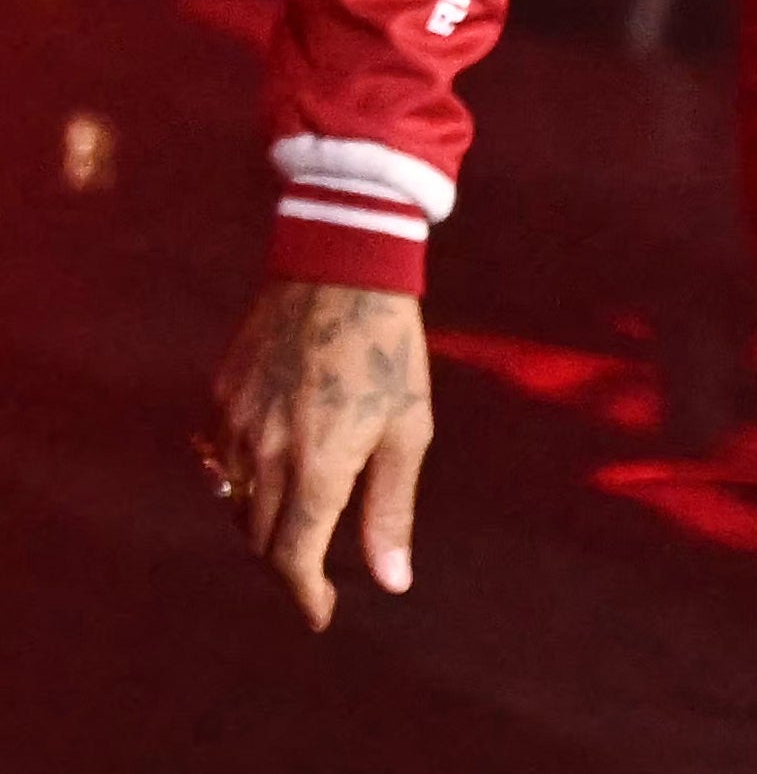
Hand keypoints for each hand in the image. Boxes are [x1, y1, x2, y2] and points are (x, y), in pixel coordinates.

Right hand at [207, 280, 431, 628]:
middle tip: (317, 569)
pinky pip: (219, 462)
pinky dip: (241, 482)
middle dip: (287, 563)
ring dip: (262, 525)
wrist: (339, 270)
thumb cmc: (389, 350)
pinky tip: (270, 474)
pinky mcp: (218, 399)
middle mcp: (265, 454)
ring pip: (235, 505)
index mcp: (317, 466)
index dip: (304, 596)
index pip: (293, 559)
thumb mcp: (408, 429)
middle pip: (259, 540)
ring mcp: (234, 426)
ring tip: (299, 522)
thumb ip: (391, 509)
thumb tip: (390, 581)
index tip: (320, 615)